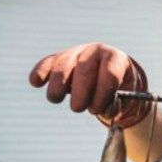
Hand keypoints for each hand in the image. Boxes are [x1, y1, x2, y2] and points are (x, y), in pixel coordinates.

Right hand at [29, 43, 149, 127]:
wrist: (113, 77)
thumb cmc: (120, 90)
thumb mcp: (126, 98)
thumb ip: (117, 104)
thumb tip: (105, 109)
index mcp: (116, 60)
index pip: (109, 75)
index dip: (102, 94)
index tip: (97, 109)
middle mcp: (96, 52)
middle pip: (85, 70)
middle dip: (80, 92)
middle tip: (77, 108)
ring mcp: (77, 53)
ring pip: (64, 65)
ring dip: (57, 84)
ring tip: (55, 99)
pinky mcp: (60, 58)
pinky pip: (49, 62)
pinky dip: (41, 72)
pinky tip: (35, 82)